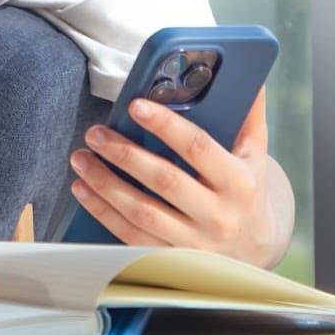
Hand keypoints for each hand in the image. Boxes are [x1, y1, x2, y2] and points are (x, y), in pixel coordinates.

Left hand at [68, 88, 290, 267]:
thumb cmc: (247, 189)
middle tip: (95, 132)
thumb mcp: (255, 154)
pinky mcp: (172, 260)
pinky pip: (130, 237)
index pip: (198, 147)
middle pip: (165, 181)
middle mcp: (218, 215)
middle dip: (125, 154)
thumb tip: (249, 74)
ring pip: (142, 213)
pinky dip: (102, 212)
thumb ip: (248, 114)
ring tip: (80, 157)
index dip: (166, 125)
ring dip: (105, 184)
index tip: (135, 105)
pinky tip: (83, 189)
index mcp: (239, 182)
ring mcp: (194, 243)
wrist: (254, 249)